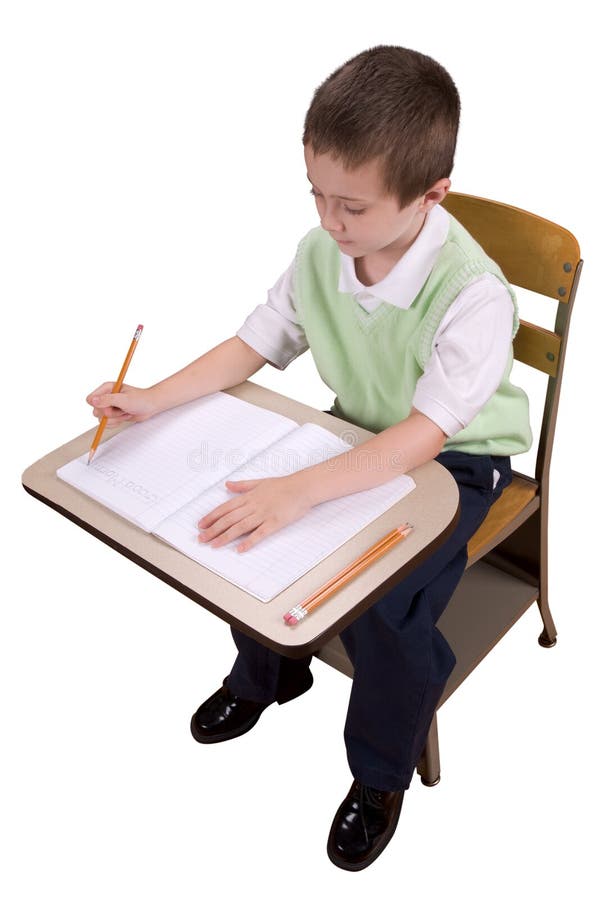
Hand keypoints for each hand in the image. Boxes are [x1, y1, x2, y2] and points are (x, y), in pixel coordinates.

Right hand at [86, 382, 157, 427]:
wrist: (151, 406)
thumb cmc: (140, 399)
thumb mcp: (123, 399)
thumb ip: (107, 400)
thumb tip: (91, 400)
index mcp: (106, 388)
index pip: (91, 399)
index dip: (99, 405)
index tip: (110, 405)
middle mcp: (106, 397)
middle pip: (96, 411)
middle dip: (110, 413)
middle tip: (122, 408)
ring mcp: (109, 406)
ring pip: (102, 419)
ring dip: (116, 418)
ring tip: (125, 411)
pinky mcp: (113, 415)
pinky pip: (108, 424)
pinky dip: (117, 422)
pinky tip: (125, 415)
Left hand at [197, 474, 311, 552]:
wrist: (302, 487)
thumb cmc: (282, 485)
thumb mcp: (259, 482)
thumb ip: (242, 485)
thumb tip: (227, 485)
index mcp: (248, 496)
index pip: (225, 508)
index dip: (211, 517)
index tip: (201, 525)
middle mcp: (253, 506)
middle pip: (229, 519)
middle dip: (213, 529)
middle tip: (201, 539)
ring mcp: (263, 515)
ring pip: (240, 527)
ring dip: (225, 536)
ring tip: (214, 545)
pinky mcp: (274, 523)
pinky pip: (259, 534)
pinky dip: (249, 541)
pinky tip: (240, 549)